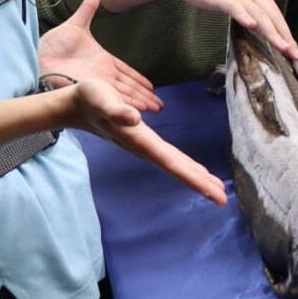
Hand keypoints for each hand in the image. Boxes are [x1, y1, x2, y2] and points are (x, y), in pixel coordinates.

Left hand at [39, 0, 162, 112]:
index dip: (139, 80)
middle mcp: (103, 75)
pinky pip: (114, 99)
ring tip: (155, 109)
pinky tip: (137, 112)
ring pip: (124, 95)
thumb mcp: (75, 24)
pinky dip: (127, 105)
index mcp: (103, 61)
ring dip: (139, 103)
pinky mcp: (93, 91)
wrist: (38, 56)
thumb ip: (88, 8)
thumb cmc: (53, 43)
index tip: (151, 86)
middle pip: (129, 87)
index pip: (127, 72)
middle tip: (160, 105)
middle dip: (145, 96)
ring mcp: (98, 84)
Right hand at [63, 80, 226, 204]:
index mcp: (140, 140)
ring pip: (174, 164)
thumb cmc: (88, 99)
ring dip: (194, 176)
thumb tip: (134, 118)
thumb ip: (115, 109)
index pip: (171, 162)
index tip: (212, 191)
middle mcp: (144, 147)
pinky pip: (169, 158)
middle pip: (177, 168)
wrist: (74, 105)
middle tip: (223, 199)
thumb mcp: (100, 98)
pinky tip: (193, 170)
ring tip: (215, 188)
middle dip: (200, 183)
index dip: (193, 177)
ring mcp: (144, 146)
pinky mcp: (143, 141)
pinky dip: (184, 167)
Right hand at [171, 0, 297, 60]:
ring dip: (270, 31)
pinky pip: (233, 6)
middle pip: (271, 16)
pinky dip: (243, 15)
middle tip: (294, 54)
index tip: (295, 51)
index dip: (286, 32)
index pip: (275, 14)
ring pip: (257, 14)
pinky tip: (251, 25)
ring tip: (282, 46)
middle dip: (284, 36)